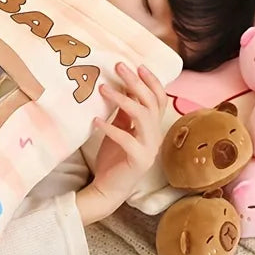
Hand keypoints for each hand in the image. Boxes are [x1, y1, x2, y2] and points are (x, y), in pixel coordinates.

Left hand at [76, 62, 167, 224]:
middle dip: (136, 82)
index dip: (151, 81)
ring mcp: (149, 149)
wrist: (108, 190)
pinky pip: (127, 139)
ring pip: (144, 117)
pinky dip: (111, 128)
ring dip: (123, 100)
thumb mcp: (119, 128)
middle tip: (119, 66)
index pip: (159, 99)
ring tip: (103, 89)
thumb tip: (120, 84)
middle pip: (152, 103)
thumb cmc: (113, 158)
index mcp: (152, 127)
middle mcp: (155, 136)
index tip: (137, 65)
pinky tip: (95, 121)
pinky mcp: (138, 161)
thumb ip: (123, 111)